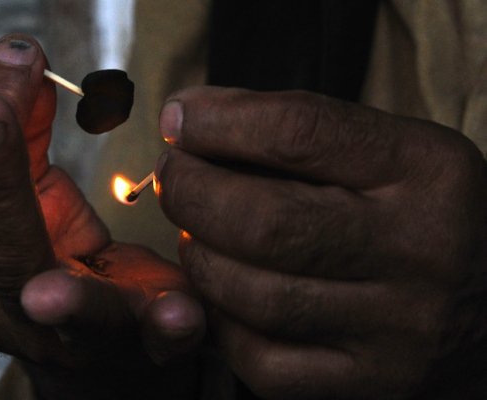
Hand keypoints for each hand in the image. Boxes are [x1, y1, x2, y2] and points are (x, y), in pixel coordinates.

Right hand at [0, 34, 204, 398]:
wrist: (99, 352)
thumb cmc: (60, 266)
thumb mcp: (35, 202)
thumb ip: (26, 143)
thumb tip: (23, 60)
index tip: (12, 61)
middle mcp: (21, 315)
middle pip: (3, 258)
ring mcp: (84, 342)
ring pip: (76, 318)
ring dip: (71, 301)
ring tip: (50, 291)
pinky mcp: (146, 352)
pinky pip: (158, 343)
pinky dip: (167, 327)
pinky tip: (180, 313)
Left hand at [154, 87, 486, 398]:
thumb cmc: (422, 213)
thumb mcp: (391, 153)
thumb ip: (300, 132)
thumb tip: (190, 122)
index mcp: (426, 171)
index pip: (299, 132)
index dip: (218, 122)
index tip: (179, 120)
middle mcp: (418, 250)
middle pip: (263, 222)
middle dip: (190, 193)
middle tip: (174, 178)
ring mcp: (396, 328)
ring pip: (252, 295)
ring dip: (200, 257)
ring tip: (198, 233)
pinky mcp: (372, 383)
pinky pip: (262, 360)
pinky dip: (223, 321)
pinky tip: (226, 293)